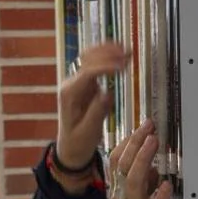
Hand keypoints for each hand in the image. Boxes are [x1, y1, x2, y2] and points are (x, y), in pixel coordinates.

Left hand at [55, 42, 128, 170]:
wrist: (71, 148)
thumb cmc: (78, 142)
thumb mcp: (88, 132)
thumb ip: (96, 112)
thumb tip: (108, 93)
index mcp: (69, 94)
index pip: (87, 73)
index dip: (105, 67)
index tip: (122, 67)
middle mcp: (71, 84)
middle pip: (87, 59)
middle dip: (107, 53)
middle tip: (128, 54)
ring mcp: (78, 82)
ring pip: (91, 58)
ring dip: (108, 51)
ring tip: (127, 50)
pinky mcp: (86, 84)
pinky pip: (96, 65)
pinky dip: (108, 57)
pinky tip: (122, 56)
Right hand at [82, 123, 170, 198]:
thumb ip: (142, 189)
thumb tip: (152, 169)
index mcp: (118, 195)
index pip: (117, 162)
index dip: (128, 142)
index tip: (140, 127)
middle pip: (124, 164)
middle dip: (137, 143)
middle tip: (149, 126)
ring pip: (134, 180)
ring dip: (144, 160)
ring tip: (154, 143)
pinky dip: (159, 196)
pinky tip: (166, 184)